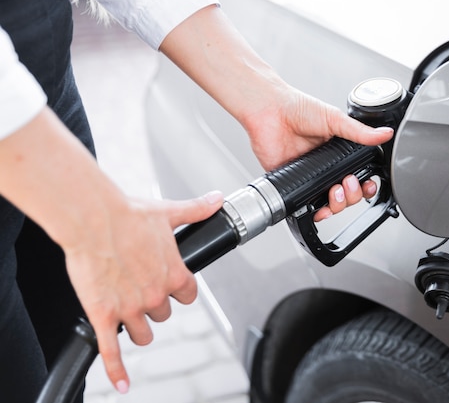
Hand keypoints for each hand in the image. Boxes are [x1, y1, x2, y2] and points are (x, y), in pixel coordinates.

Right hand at [63, 192, 223, 392]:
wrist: (94, 218)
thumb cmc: (129, 214)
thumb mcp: (169, 212)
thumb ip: (197, 210)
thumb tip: (218, 200)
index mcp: (174, 274)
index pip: (188, 296)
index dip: (179, 292)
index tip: (170, 285)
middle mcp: (156, 295)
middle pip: (163, 315)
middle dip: (153, 305)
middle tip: (139, 288)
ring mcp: (130, 309)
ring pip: (143, 334)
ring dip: (137, 326)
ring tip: (125, 312)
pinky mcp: (104, 316)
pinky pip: (112, 351)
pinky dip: (117, 370)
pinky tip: (123, 383)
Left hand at [160, 6, 393, 221]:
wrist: (270, 111)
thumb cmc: (297, 109)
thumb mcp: (334, 119)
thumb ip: (359, 131)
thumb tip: (384, 133)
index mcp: (338, 151)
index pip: (358, 175)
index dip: (365, 184)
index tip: (368, 184)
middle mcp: (325, 166)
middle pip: (348, 193)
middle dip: (353, 195)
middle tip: (348, 182)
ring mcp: (310, 176)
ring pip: (331, 202)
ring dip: (338, 203)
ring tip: (336, 191)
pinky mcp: (293, 183)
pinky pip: (307, 205)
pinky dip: (316, 212)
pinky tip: (321, 208)